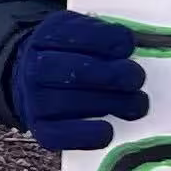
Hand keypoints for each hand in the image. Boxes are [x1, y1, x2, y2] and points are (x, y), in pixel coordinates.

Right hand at [11, 10, 150, 151]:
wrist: (35, 83)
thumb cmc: (70, 56)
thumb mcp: (81, 34)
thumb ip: (104, 36)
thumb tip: (130, 47)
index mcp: (46, 37)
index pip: (74, 35)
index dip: (106, 40)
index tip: (127, 46)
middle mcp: (34, 68)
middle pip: (74, 72)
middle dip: (113, 75)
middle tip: (136, 79)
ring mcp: (35, 101)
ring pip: (73, 104)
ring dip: (112, 104)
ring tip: (136, 104)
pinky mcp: (41, 129)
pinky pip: (62, 136)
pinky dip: (90, 134)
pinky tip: (108, 128)